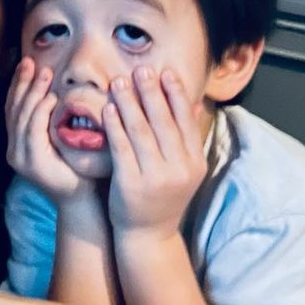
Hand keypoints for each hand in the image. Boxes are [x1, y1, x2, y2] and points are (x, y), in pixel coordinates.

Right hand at [5, 58, 89, 202]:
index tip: (27, 63)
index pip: (13, 108)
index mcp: (18, 143)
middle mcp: (14, 150)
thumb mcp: (61, 138)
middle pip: (13, 109)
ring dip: (33, 93)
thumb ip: (52, 119)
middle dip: (23, 83)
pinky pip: (34, 131)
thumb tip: (56, 88)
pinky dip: (41, 112)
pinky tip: (51, 98)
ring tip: (44, 74)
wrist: (84, 199)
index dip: (18, 84)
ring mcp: (20, 157)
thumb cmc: (78, 167)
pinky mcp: (33, 163)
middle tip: (31, 62)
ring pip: (22, 117)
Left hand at [103, 67, 206, 238]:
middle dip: (151, 92)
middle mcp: (179, 169)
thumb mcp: (185, 170)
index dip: (175, 94)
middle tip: (140, 69)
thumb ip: (187, 138)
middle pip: (163, 122)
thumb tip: (196, 103)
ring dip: (129, 102)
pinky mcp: (130, 183)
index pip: (186, 121)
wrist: (148, 235)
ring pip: (140, 131)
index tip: (165, 71)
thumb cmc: (163, 196)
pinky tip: (107, 108)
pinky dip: (114, 126)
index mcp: (195, 163)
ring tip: (119, 81)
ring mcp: (155, 177)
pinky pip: (121, 148)